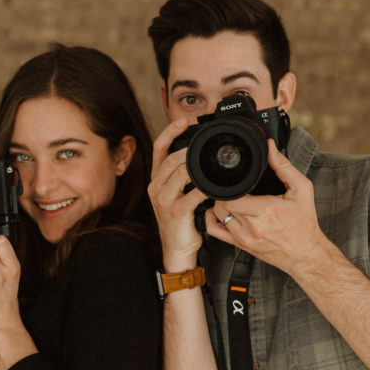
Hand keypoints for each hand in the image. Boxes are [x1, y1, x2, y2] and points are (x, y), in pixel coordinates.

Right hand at [148, 119, 208, 269]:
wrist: (177, 249)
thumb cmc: (182, 222)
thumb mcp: (177, 195)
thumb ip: (184, 177)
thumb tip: (200, 158)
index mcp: (156, 180)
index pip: (158, 149)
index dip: (170, 132)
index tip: (184, 120)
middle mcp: (156, 188)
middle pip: (170, 159)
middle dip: (188, 149)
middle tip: (204, 144)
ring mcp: (163, 200)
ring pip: (179, 173)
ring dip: (196, 166)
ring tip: (209, 163)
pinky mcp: (176, 212)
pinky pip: (192, 193)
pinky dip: (205, 187)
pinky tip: (214, 186)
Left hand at [204, 141, 326, 275]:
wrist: (305, 253)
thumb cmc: (304, 223)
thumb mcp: (301, 189)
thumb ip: (284, 166)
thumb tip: (270, 147)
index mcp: (266, 210)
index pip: (232, 197)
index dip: (229, 185)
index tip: (235, 178)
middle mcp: (252, 226)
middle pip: (222, 204)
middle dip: (224, 192)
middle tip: (232, 186)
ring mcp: (244, 238)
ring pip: (217, 214)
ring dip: (219, 203)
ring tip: (230, 197)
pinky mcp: (241, 245)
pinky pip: (215, 232)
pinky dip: (211, 219)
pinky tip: (219, 212)